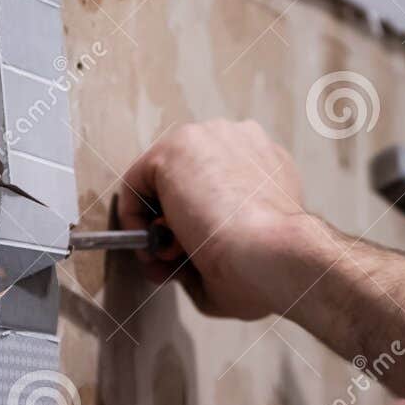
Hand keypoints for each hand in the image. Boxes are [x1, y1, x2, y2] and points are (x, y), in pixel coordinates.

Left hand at [119, 121, 317, 319]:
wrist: (270, 255)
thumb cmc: (268, 266)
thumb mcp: (244, 255)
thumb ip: (209, 249)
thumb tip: (176, 264)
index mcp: (267, 164)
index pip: (217, 184)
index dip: (196, 222)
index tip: (188, 255)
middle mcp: (241, 141)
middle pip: (188, 179)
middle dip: (174, 222)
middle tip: (174, 260)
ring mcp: (208, 138)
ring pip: (162, 180)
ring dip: (156, 221)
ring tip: (167, 257)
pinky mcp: (175, 149)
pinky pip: (136, 182)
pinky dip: (133, 217)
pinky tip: (151, 245)